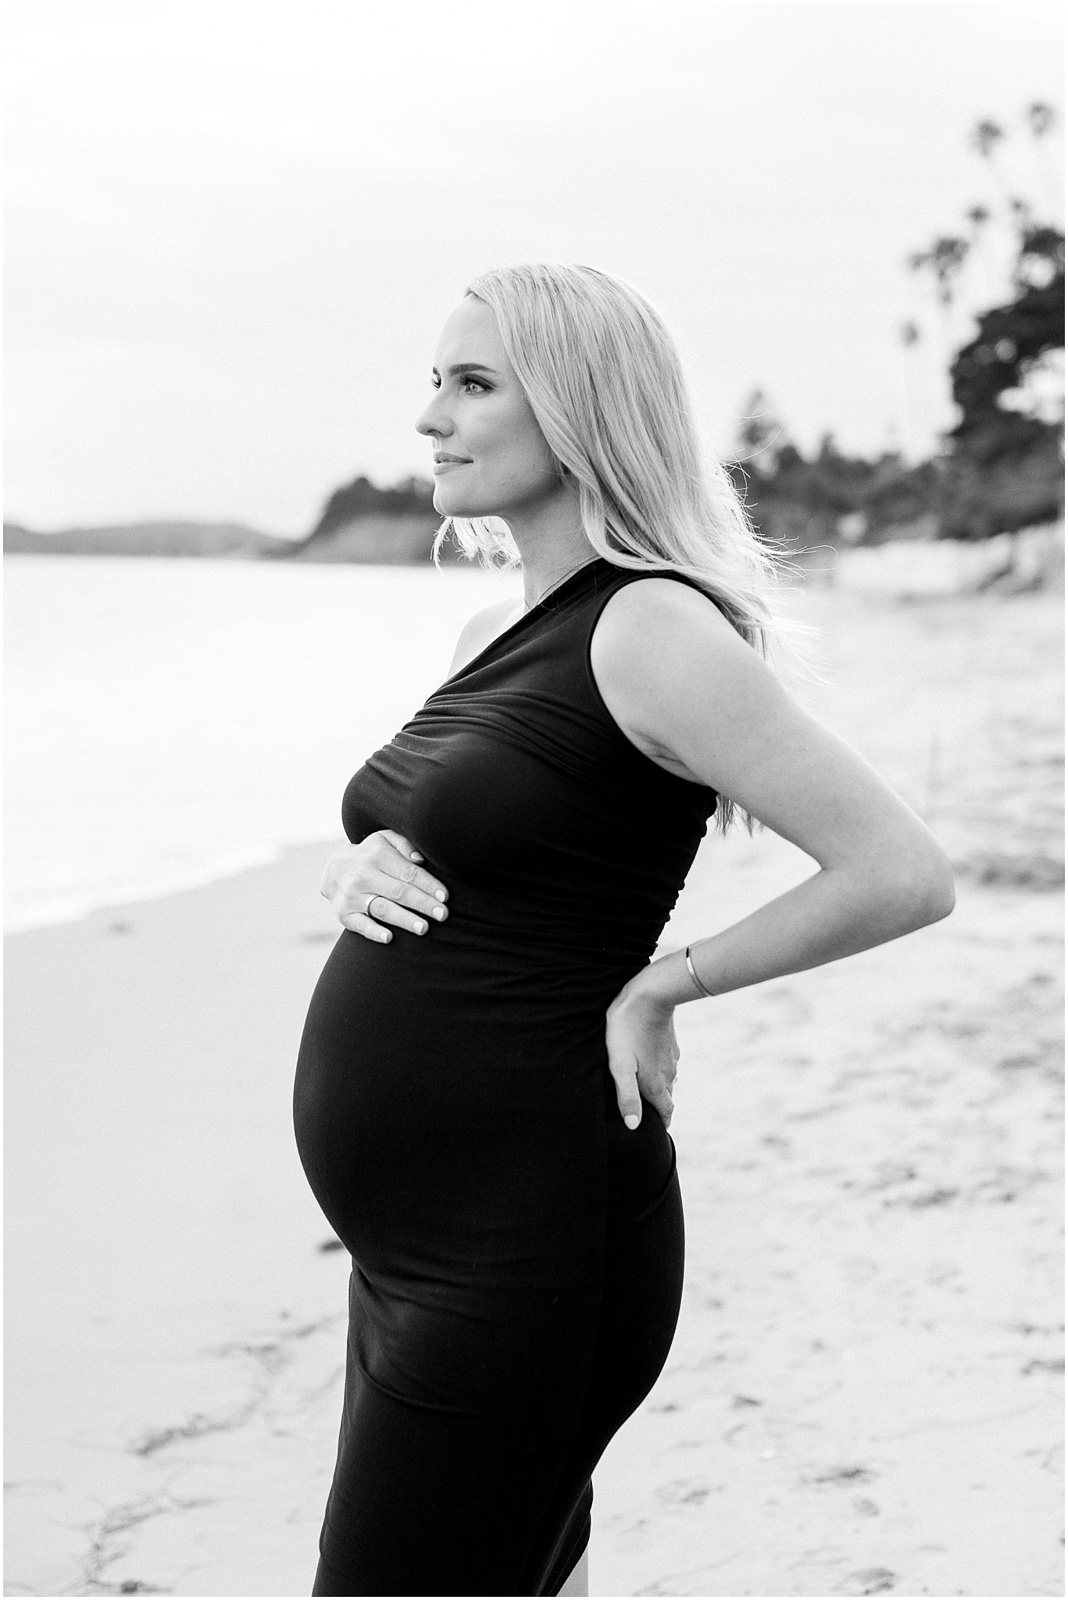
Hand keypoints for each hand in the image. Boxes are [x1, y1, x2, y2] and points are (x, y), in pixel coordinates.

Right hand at [320, 830, 448, 942]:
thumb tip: (419, 860)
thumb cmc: (372, 855)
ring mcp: (352, 896)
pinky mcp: (344, 914)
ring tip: (424, 928)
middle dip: (423, 904)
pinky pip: (360, 925)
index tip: (445, 896)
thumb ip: (405, 845)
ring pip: (382, 909)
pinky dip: (374, 932)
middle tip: (443, 914)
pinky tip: (389, 938)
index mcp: (378, 856)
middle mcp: (363, 875)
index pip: (408, 873)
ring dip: (404, 919)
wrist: (334, 869)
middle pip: (399, 892)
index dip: (428, 885)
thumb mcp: (386, 840)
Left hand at [605, 979, 678, 1129]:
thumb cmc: (628, 1030)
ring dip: (658, 1088)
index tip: (655, 1131)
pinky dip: (659, 1070)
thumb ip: (627, 1096)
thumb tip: (633, 1126)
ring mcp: (671, 1058)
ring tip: (643, 1090)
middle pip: (666, 1098)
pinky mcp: (670, 1043)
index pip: (665, 1113)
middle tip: (646, 1113)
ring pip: (667, 1080)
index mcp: (655, 1084)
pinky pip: (666, 1063)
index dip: (660, 1124)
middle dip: (658, 1108)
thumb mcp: (620, 1065)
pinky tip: (648, 1063)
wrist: (650, 995)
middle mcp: (668, 1074)